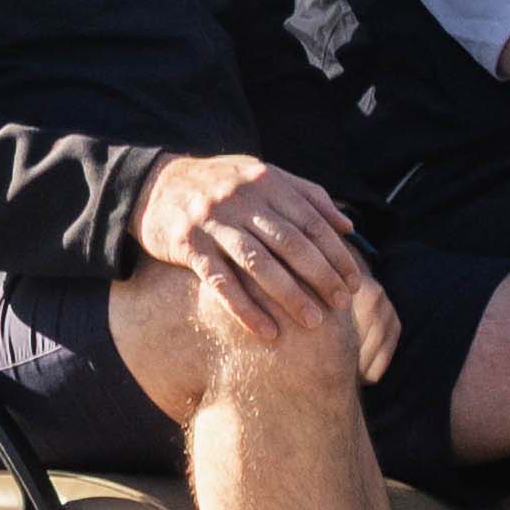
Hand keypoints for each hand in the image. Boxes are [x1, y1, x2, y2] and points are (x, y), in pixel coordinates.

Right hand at [132, 148, 386, 368]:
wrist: (156, 185)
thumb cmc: (220, 186)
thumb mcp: (262, 177)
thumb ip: (306, 196)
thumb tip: (348, 226)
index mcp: (266, 181)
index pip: (311, 221)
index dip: (336, 254)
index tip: (353, 283)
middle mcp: (241, 198)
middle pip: (290, 243)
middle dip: (321, 276)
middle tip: (341, 305)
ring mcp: (213, 222)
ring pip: (259, 263)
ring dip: (290, 295)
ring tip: (313, 322)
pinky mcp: (188, 245)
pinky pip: (221, 282)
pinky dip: (245, 309)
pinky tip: (266, 331)